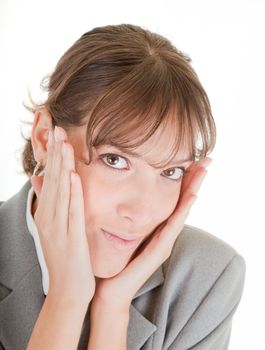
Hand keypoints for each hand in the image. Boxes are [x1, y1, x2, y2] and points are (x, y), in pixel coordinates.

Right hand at [30, 126, 94, 304]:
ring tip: (64, 143)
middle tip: (57, 128)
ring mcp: (58, 228)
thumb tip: (40, 180)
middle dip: (55, 154)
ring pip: (60, 191)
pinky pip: (72, 211)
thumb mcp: (54, 228)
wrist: (67, 290)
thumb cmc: (65, 257)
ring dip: (61, 166)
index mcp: (47, 214)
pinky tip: (73, 175)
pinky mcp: (71, 238)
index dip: (52, 156)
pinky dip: (72, 192)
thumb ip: (49, 204)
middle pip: (52, 180)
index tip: (56, 134)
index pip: (49, 179)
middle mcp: (49, 218)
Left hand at [91, 157, 211, 311]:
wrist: (110, 290)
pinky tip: (191, 196)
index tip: (191, 160)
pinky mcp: (159, 252)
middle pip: (182, 203)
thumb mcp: (121, 232)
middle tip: (206, 160)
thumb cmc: (114, 261)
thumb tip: (120, 195)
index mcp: (157, 229)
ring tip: (203, 172)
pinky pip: (172, 227)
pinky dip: (183, 211)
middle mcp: (164, 234)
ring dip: (193, 191)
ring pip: (181, 212)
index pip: (173, 200)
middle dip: (194, 181)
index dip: (183, 181)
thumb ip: (126, 217)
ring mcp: (164, 243)